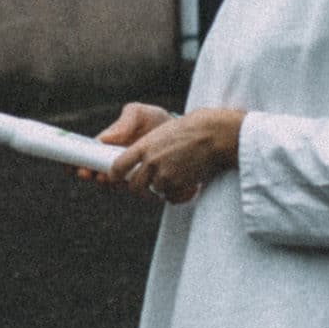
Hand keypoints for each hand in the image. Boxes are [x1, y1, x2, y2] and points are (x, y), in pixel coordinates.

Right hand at [76, 103, 171, 198]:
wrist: (185, 136)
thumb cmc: (157, 122)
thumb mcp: (140, 114)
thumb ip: (125, 120)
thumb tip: (106, 138)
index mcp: (108, 144)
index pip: (86, 154)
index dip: (75, 160)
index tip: (71, 164)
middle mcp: (114, 161)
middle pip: (94, 172)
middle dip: (87, 174)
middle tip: (87, 172)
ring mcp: (128, 173)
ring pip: (111, 183)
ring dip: (107, 182)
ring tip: (106, 177)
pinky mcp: (143, 183)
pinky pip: (132, 189)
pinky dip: (129, 187)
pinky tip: (130, 182)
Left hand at [107, 108, 245, 205]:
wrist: (213, 134)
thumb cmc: (189, 129)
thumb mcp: (161, 130)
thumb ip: (145, 146)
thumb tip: (134, 161)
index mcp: (144, 146)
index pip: (118, 167)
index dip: (115, 176)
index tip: (118, 178)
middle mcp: (151, 162)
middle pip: (134, 186)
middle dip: (139, 189)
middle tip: (145, 187)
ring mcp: (165, 175)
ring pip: (154, 192)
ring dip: (160, 190)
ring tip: (170, 181)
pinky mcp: (179, 185)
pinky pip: (171, 198)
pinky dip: (175, 195)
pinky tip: (182, 184)